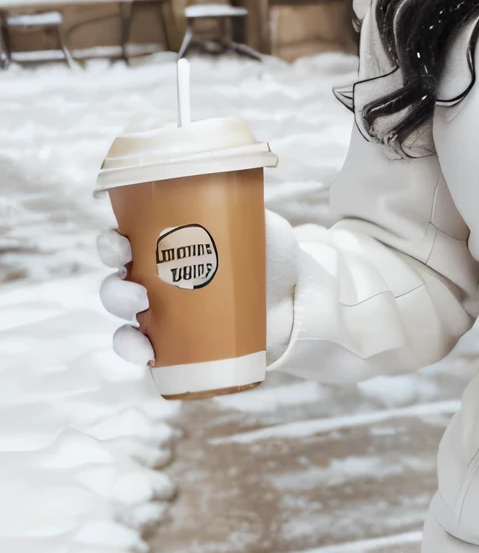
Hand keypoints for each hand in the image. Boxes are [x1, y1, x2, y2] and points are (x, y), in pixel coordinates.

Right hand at [99, 211, 301, 367]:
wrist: (295, 300)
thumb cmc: (270, 258)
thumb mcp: (260, 226)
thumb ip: (247, 211)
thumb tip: (240, 199)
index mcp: (164, 246)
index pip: (121, 243)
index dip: (110, 244)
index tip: (121, 244)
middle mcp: (155, 279)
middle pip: (116, 283)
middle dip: (115, 289)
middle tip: (139, 292)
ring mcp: (162, 313)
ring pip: (123, 317)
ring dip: (122, 320)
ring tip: (145, 316)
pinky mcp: (175, 342)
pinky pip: (142, 349)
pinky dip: (135, 351)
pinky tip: (148, 354)